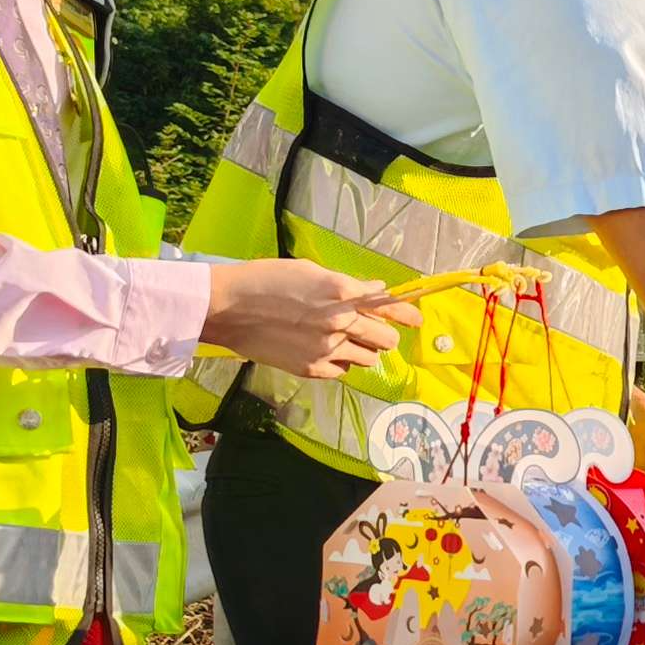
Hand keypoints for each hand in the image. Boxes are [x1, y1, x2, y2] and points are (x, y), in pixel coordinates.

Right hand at [201, 259, 408, 379]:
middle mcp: (340, 322)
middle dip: (384, 335)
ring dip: (363, 350)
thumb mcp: (312, 272)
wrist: (228, 308)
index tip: (416, 320)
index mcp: (342, 293)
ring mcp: (327, 349)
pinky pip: (343, 371)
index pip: (390, 307)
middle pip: (385, 339)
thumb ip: (349, 285)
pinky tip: (326, 352)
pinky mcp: (312, 369)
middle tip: (373, 331)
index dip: (407, 314)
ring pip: (369, 358)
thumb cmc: (267, 280)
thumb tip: (376, 289)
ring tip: (345, 341)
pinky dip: (341, 363)